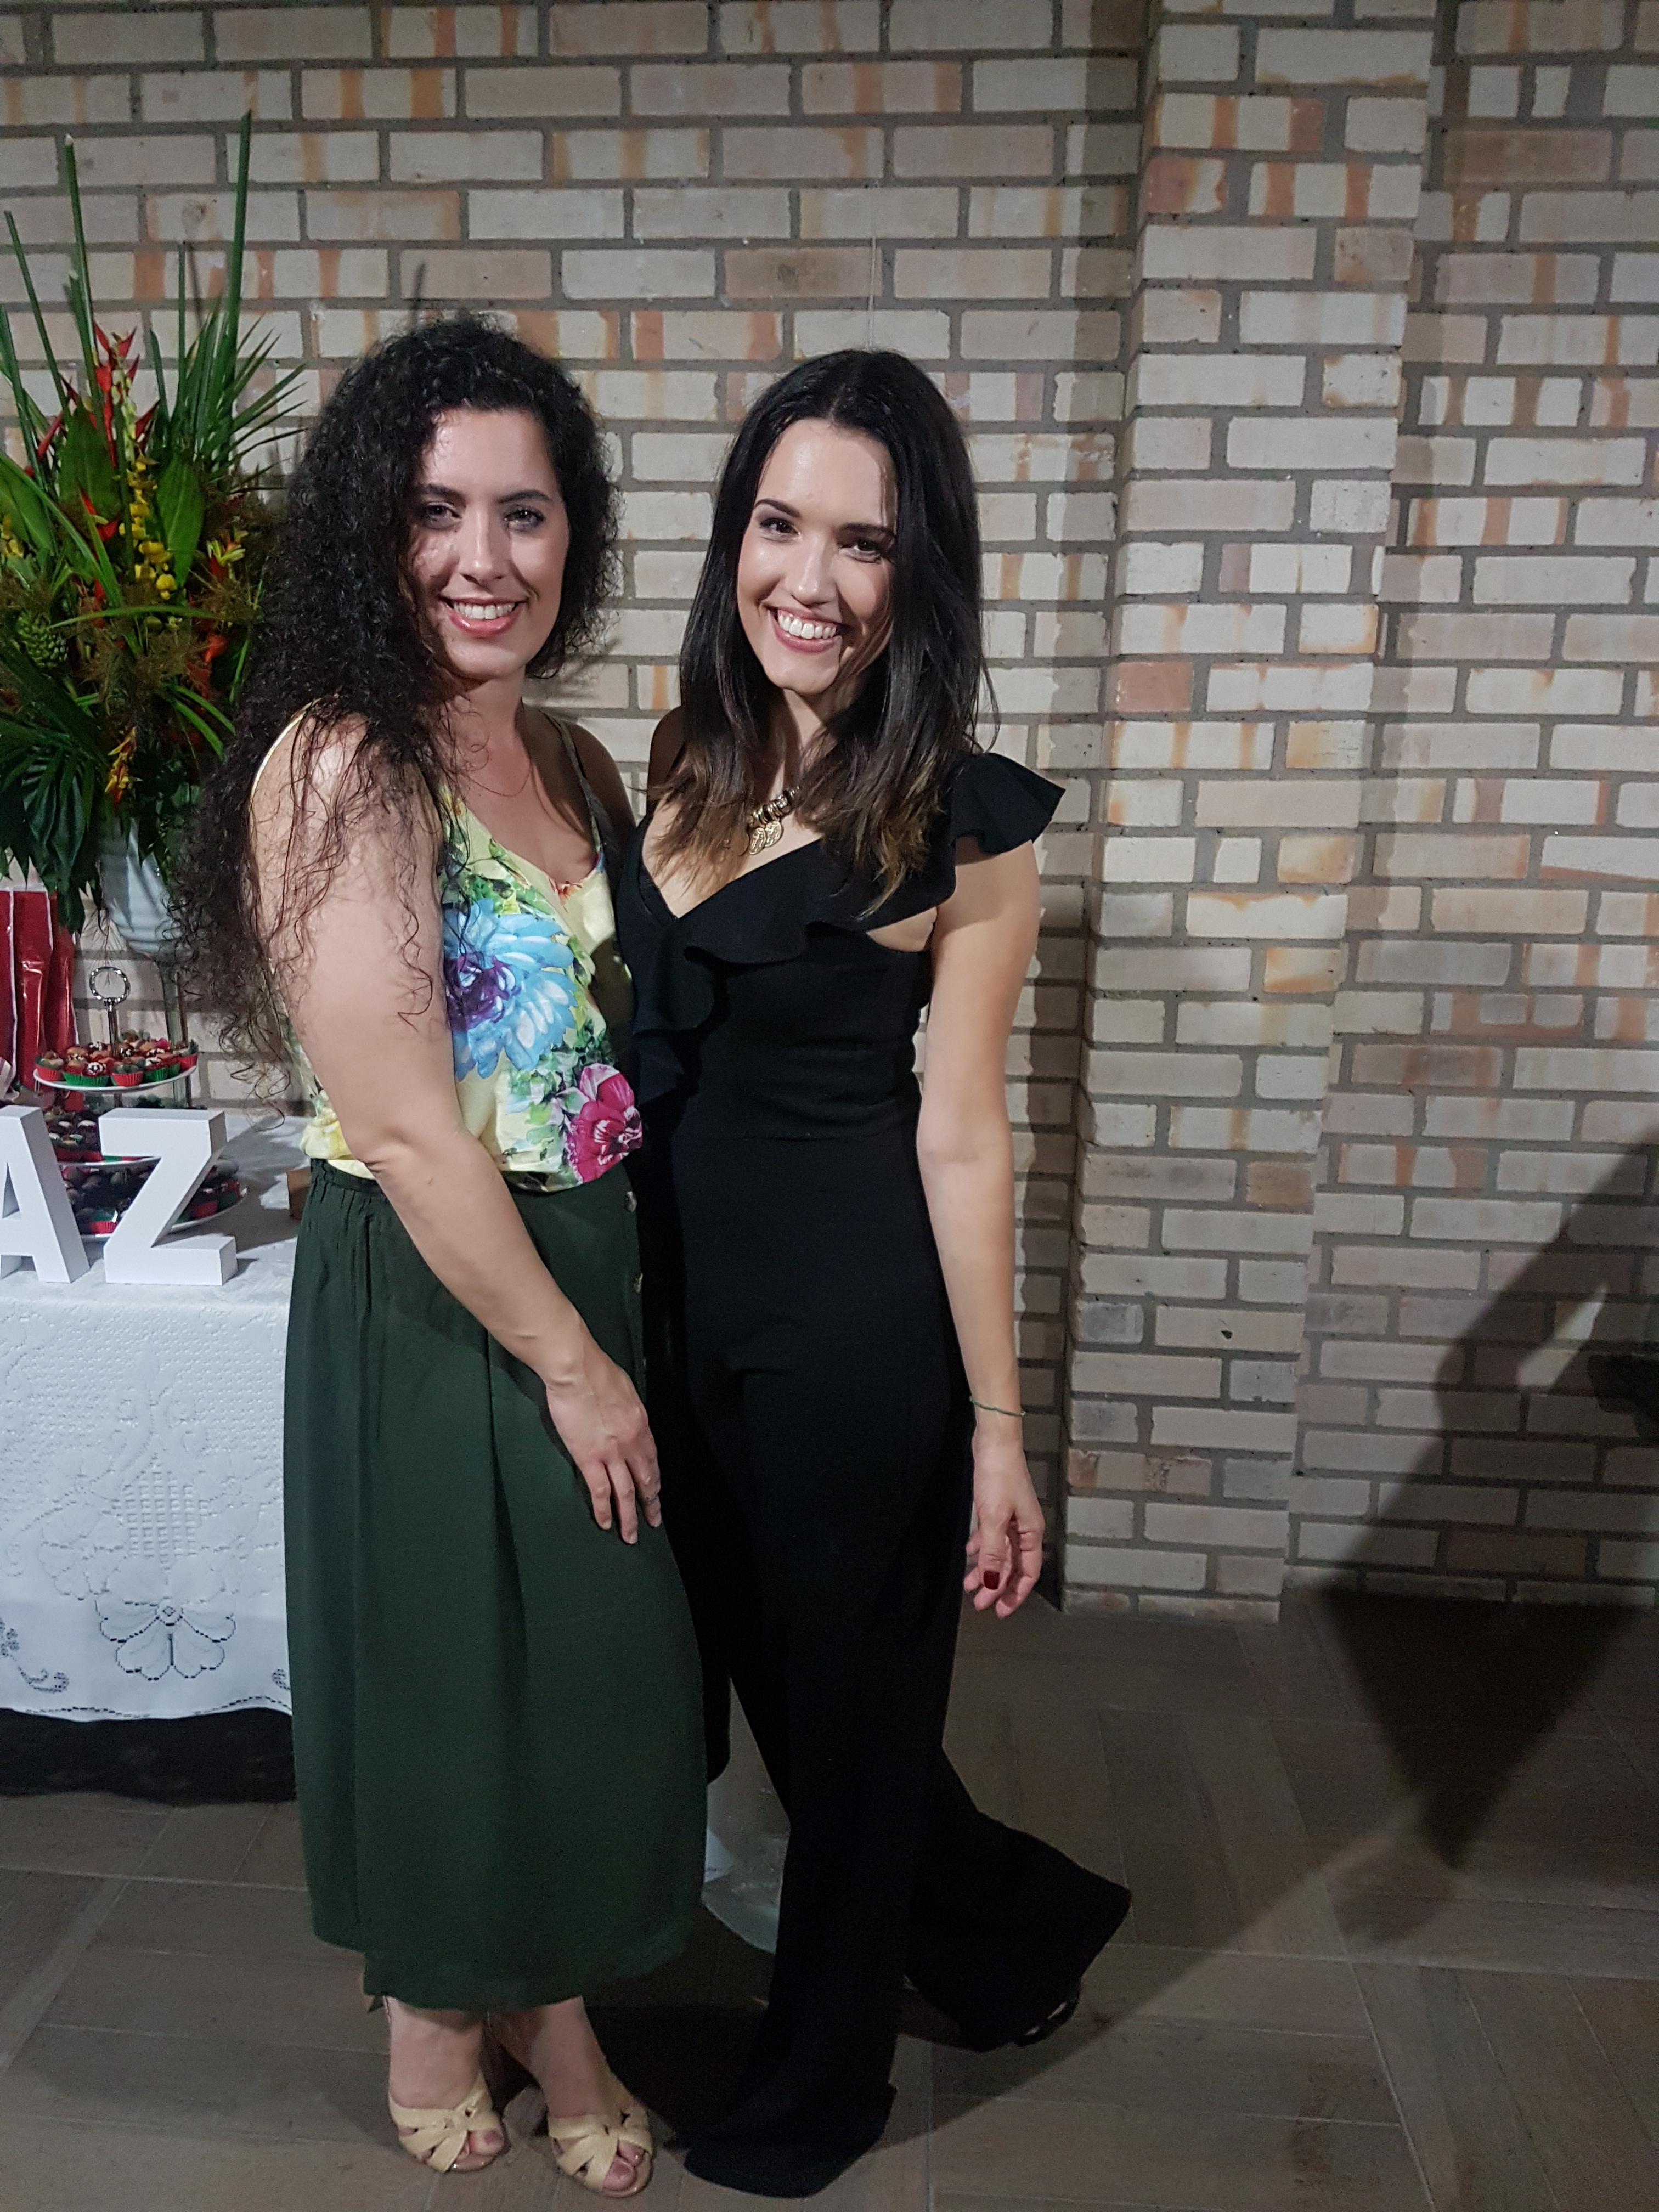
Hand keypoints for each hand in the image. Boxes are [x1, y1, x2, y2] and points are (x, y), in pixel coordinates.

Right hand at [543, 1335, 659, 1543]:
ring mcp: (611, 1453)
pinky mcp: (589, 1458)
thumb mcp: (625, 1390)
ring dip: (630, 1516)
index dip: (654, 1478)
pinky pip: (600, 1490)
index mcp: (641, 1424)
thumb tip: (625, 1418)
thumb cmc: (597, 1371)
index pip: (652, 1458)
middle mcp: (632, 1442)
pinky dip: (604, 1509)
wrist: (577, 1370)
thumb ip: (628, 1410)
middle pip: (645, 1479)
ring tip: (632, 1535)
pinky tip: (605, 1523)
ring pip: (626, 1492)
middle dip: (650, 1503)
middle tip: (654, 1520)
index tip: (656, 1491)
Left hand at [963, 1419, 1043, 1616]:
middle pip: (1013, 1565)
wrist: (995, 1441)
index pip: (1028, 1572)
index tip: (1000, 1611)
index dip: (1015, 1594)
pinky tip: (970, 1552)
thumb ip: (994, 1553)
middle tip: (979, 1603)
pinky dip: (982, 1546)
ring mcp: (1012, 1516)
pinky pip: (992, 1534)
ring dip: (986, 1568)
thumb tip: (994, 1584)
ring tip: (969, 1583)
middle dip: (997, 1585)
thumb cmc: (999, 1475)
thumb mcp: (994, 1518)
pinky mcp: (998, 1506)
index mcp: (1031, 1532)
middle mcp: (1025, 1527)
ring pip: (1001, 1551)